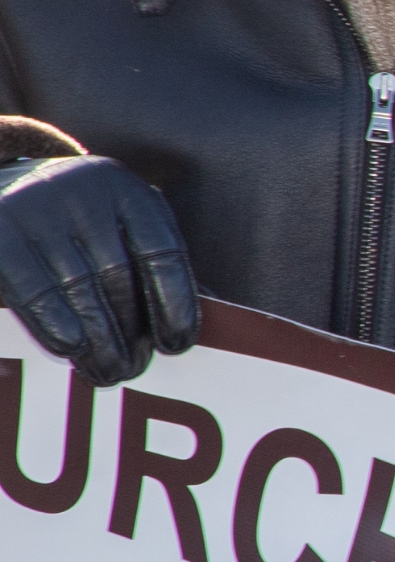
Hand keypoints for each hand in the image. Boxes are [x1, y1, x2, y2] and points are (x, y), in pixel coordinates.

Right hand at [0, 154, 201, 384]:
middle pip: (118, 275)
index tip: (178, 344)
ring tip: (108, 371)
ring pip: (77, 286)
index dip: (174, 303)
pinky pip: (33, 286)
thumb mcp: (115, 226)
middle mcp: (82, 189)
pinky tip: (71, 347)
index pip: (161, 252)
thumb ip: (150, 262)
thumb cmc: (71, 221)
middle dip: (129, 330)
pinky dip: (54, 322)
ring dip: (96, 338)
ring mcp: (35, 206)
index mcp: (123, 189)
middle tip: (134, 369)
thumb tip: (194, 320)